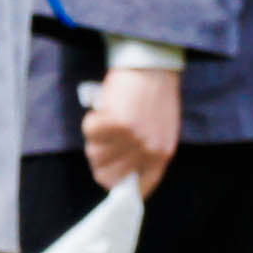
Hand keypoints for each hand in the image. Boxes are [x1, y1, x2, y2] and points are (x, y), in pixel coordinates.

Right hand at [81, 63, 181, 196]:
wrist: (152, 64)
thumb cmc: (153, 94)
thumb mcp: (159, 130)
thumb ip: (143, 153)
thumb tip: (119, 174)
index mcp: (162, 155)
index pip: (138, 188)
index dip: (120, 185)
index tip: (110, 179)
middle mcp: (148, 150)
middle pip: (107, 175)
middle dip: (100, 158)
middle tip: (102, 140)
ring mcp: (132, 138)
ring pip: (94, 153)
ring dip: (95, 138)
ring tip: (106, 120)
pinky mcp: (116, 122)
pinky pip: (90, 131)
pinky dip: (92, 119)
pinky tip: (103, 108)